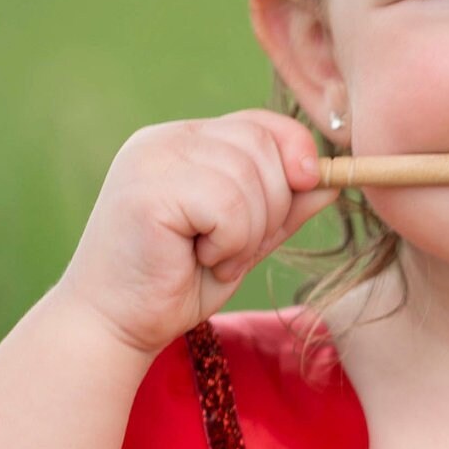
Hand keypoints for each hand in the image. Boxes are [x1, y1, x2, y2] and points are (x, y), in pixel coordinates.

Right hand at [54, 109, 337, 356]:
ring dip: (247, 233)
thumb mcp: (245, 239)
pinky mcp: (147, 190)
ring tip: (212, 258)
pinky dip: (229, 243)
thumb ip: (283, 207)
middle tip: (234, 249)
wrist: (115, 325)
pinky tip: (197, 259)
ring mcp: (152, 160)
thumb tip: (334, 178)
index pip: (262, 123)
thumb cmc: (177, 284)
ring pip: (248, 178)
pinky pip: (227, 205)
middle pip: (262, 145)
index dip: (297, 152)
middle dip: (271, 206)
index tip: (309, 185)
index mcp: (186, 141)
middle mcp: (165, 139)